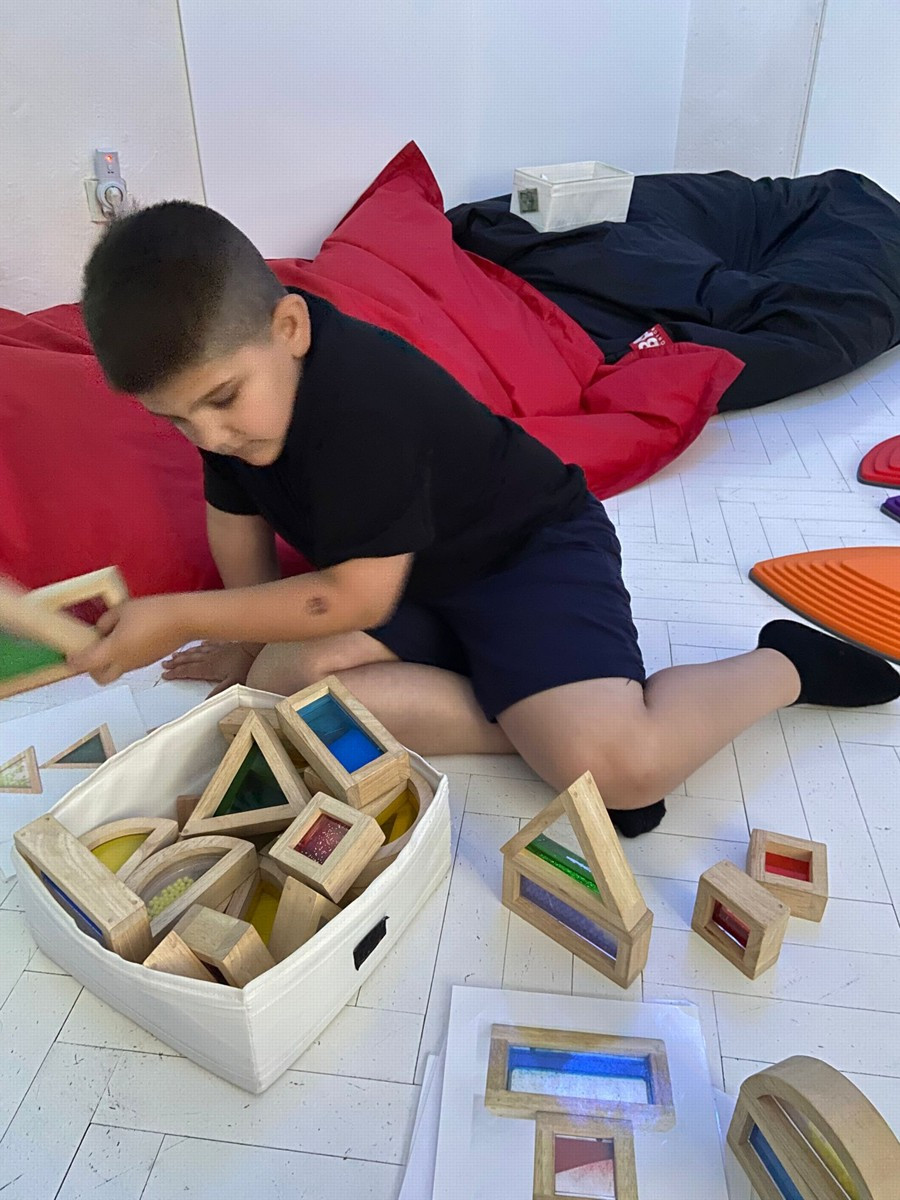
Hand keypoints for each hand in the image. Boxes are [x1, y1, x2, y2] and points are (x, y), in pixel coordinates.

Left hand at [66, 595, 191, 685]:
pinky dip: (124, 656)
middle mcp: (124, 662)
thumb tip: (100, 630)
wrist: (185, 619)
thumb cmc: (154, 611)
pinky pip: (130, 663)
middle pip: (101, 678)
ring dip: (108, 662)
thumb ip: (106, 621)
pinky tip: (130, 638)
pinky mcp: (149, 660)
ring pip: (116, 670)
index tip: (69, 656)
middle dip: (92, 670)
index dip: (74, 662)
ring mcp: (138, 664)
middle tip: (91, 652)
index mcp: (114, 650)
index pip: (86, 664)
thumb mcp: (123, 609)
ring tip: (112, 640)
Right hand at [161, 640, 258, 696]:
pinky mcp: (224, 643)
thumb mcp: (234, 681)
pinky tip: (199, 644)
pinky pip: (209, 643)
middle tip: (164, 664)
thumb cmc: (246, 664)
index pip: (188, 671)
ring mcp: (216, 649)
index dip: (176, 673)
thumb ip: (219, 691)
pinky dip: (201, 644)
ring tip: (175, 654)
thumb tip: (205, 702)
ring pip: (196, 651)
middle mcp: (209, 657)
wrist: (256, 646)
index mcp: (209, 668)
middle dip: (176, 663)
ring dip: (184, 654)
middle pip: (189, 660)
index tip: (165, 675)